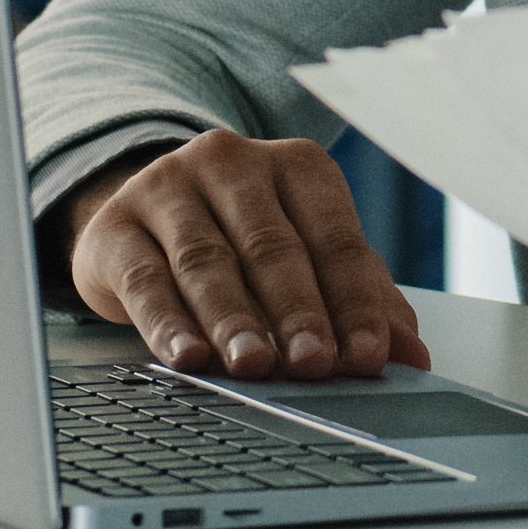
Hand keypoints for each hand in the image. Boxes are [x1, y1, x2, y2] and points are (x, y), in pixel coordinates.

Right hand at [64, 130, 429, 381]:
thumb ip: (361, 302)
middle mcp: (232, 164)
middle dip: (296, 311)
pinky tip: (188, 357)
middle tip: (313, 364)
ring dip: (234, 319)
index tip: (367, 356)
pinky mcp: (115, 226)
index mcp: (297, 167)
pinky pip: (145, 279)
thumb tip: (412, 357)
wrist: (141, 217)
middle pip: (271, 247)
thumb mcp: (307, 261)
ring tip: (254, 364)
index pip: (335, 237)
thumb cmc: (241, 243)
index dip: (353, 301)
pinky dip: (168, 323)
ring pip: (207, 262)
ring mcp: (168, 188)